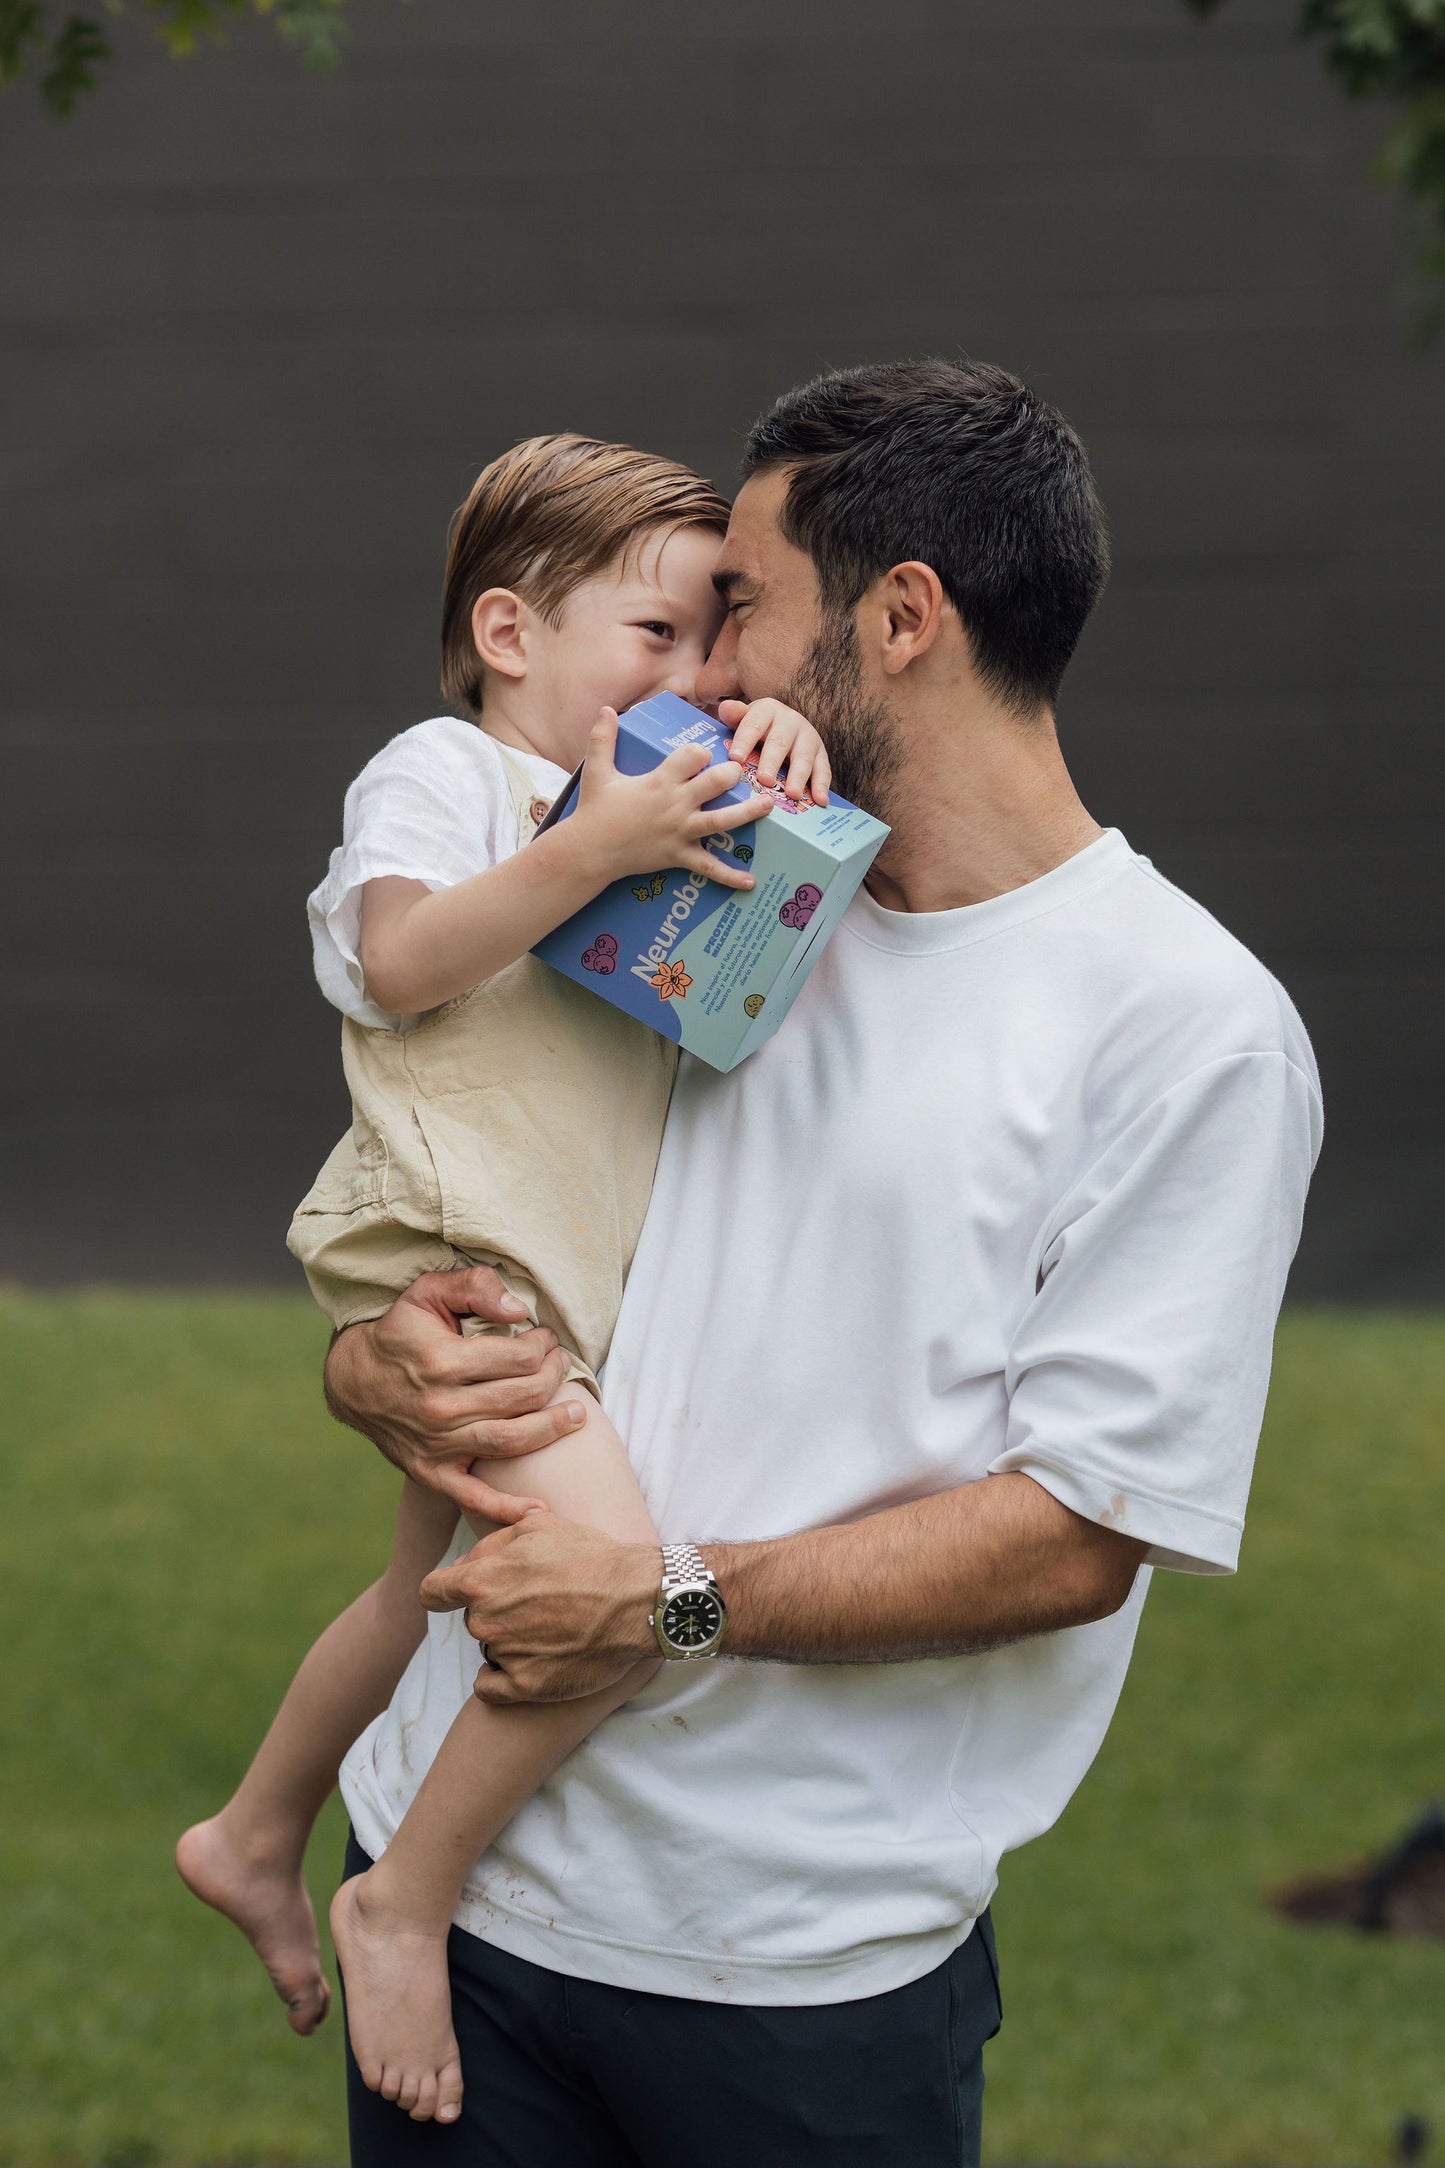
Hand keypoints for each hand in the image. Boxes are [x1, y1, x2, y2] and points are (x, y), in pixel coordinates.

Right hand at [323, 1267, 587, 1522]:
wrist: (353, 1381)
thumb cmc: (401, 1332)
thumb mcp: (428, 1291)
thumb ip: (474, 1288)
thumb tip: (519, 1310)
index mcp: (442, 1361)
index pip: (518, 1358)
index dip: (543, 1346)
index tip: (547, 1339)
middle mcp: (441, 1406)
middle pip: (522, 1397)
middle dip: (553, 1377)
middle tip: (562, 1365)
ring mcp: (437, 1444)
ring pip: (511, 1441)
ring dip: (552, 1428)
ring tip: (576, 1415)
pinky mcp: (431, 1472)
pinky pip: (472, 1496)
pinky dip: (505, 1509)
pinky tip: (538, 1512)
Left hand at [420, 1515, 658, 1701]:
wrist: (636, 1600)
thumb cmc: (591, 1557)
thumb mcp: (540, 1525)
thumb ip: (493, 1540)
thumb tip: (468, 1558)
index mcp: (481, 1580)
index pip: (431, 1592)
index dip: (443, 1591)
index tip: (457, 1594)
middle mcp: (486, 1619)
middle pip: (472, 1618)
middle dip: (494, 1610)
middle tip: (535, 1602)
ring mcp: (505, 1655)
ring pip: (490, 1647)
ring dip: (509, 1640)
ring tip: (550, 1627)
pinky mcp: (526, 1686)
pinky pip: (490, 1686)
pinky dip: (503, 1678)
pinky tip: (529, 1662)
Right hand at [570, 707, 767, 891]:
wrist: (588, 851)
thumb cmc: (594, 810)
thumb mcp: (597, 771)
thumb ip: (603, 738)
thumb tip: (606, 708)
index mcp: (659, 781)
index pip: (692, 755)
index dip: (701, 751)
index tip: (703, 754)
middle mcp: (675, 804)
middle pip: (715, 783)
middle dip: (732, 774)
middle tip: (741, 772)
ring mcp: (680, 831)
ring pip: (722, 821)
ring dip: (749, 813)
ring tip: (769, 806)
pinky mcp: (679, 856)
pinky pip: (709, 867)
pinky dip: (730, 876)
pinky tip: (750, 881)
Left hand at [719, 698, 830, 803]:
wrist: (784, 727)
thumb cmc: (758, 729)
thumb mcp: (744, 719)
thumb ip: (735, 716)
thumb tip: (725, 707)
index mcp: (767, 710)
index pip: (754, 724)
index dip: (744, 741)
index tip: (735, 758)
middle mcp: (790, 720)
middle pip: (779, 742)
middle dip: (772, 762)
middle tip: (765, 780)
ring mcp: (808, 737)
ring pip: (803, 757)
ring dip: (798, 776)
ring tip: (793, 795)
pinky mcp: (821, 754)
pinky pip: (823, 770)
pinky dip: (822, 786)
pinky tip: (821, 800)